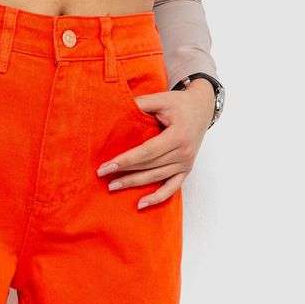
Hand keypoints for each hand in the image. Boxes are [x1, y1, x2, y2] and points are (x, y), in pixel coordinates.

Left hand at [97, 77, 215, 208]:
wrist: (202, 109)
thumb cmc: (179, 104)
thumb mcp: (161, 98)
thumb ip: (141, 103)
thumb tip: (116, 108)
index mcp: (178, 135)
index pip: (147, 152)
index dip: (126, 160)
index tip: (106, 166)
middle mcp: (183, 153)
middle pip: (149, 166)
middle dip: (125, 172)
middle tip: (103, 175)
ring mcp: (186, 164)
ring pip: (156, 178)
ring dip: (134, 184)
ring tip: (113, 186)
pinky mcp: (186, 170)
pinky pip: (171, 188)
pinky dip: (157, 198)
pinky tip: (141, 204)